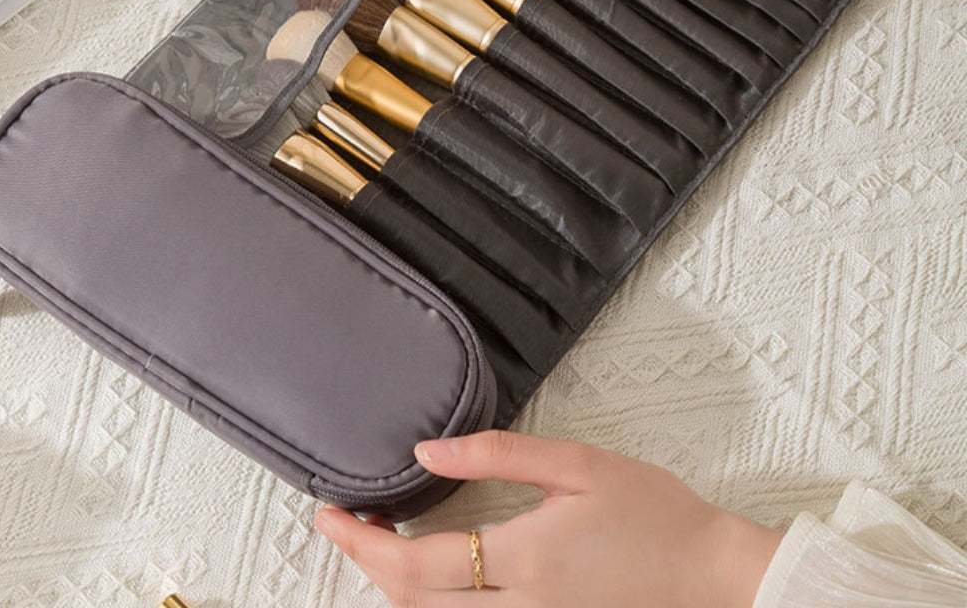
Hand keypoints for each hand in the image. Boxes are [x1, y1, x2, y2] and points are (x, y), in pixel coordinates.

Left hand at [315, 430, 782, 605]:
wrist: (713, 575)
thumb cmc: (652, 513)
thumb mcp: (576, 464)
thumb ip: (498, 453)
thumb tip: (428, 451)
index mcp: (526, 558)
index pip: (418, 562)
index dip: (362, 540)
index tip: (329, 513)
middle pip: (415, 603)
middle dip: (368, 564)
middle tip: (345, 522)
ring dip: (396, 590)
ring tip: (379, 543)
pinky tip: (431, 579)